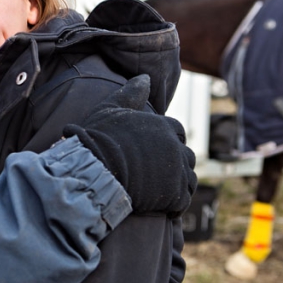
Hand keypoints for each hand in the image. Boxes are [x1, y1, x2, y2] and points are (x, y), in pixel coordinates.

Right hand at [63, 75, 196, 216]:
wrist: (93, 167)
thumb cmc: (98, 137)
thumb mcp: (111, 108)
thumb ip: (131, 92)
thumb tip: (145, 76)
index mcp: (163, 126)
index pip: (178, 132)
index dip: (169, 141)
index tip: (155, 151)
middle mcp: (175, 146)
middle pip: (187, 156)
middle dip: (176, 164)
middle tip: (155, 174)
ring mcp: (176, 171)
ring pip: (188, 179)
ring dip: (178, 185)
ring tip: (159, 191)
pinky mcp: (174, 194)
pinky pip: (183, 200)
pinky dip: (175, 204)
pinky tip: (160, 205)